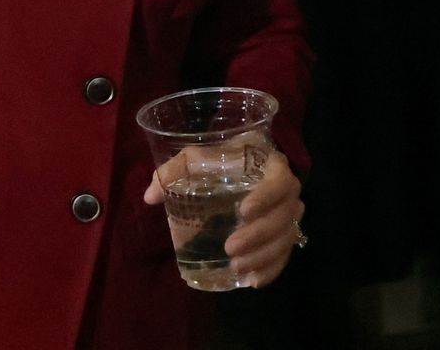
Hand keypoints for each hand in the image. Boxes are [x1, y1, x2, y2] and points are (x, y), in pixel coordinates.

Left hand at [143, 142, 304, 289]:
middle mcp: (288, 190)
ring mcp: (290, 214)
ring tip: (236, 267)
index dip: (266, 197)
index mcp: (271, 165)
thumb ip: (173, 171)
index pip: (279, 179)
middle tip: (230, 248)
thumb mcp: (194, 158)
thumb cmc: (217, 159)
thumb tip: (150, 197)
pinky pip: (286, 255)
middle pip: (284, 215)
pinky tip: (252, 280)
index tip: (243, 211)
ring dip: (264, 256)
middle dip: (259, 235)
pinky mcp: (286, 234)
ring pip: (286, 238)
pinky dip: (272, 269)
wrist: (237, 165)